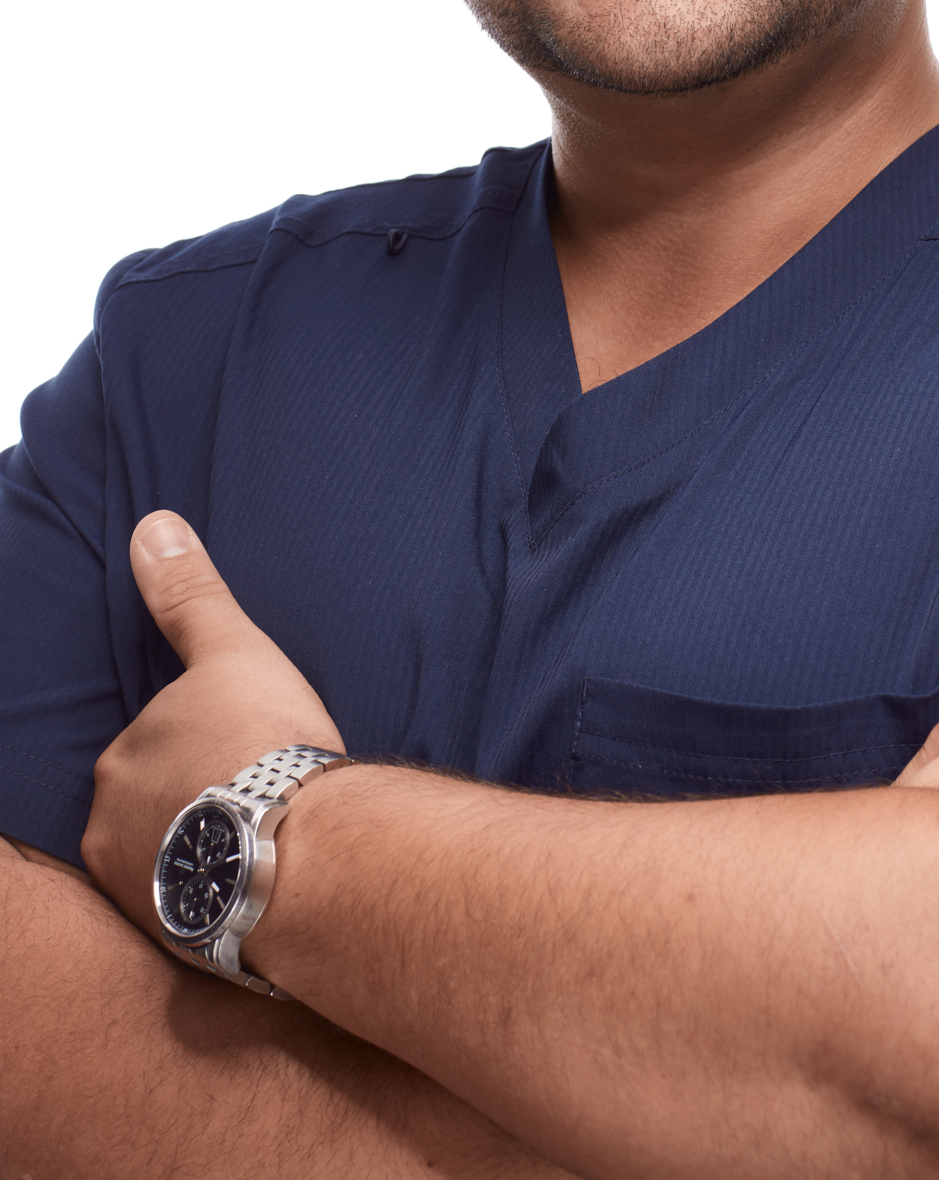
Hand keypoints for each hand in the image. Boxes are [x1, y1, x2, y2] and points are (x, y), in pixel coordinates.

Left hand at [82, 511, 342, 938]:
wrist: (301, 856)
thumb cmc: (267, 743)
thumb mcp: (233, 652)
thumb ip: (189, 596)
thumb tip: (150, 525)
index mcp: (120, 759)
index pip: (155, 743)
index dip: (206, 742)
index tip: (248, 748)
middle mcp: (110, 827)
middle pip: (155, 803)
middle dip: (197, 799)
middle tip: (263, 793)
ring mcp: (138, 891)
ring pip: (170, 858)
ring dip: (208, 850)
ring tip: (271, 843)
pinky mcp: (177, 939)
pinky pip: (195, 908)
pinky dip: (223, 895)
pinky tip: (267, 885)